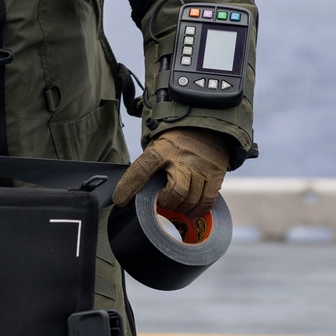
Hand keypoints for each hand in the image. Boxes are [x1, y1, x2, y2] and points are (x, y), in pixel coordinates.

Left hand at [112, 128, 230, 216]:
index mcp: (161, 150)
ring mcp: (201, 167)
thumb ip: (149, 166)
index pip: (142, 169)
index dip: (129, 187)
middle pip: (176, 192)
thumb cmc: (175, 142)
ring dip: (181, 208)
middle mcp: (182, 159)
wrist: (205, 126)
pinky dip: (198, 209)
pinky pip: (207, 200)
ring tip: (176, 205)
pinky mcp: (215, 174)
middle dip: (167, 203)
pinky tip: (191, 209)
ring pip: (192, 199)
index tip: (120, 200)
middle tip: (162, 203)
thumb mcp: (157, 146)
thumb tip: (133, 192)